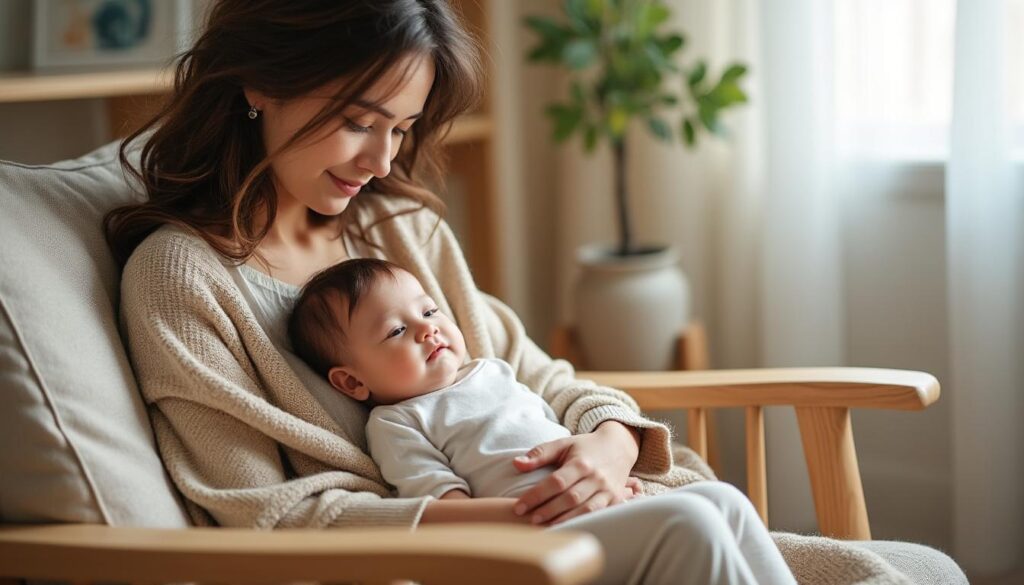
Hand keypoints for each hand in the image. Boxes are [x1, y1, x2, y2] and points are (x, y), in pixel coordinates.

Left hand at [513, 421, 640, 525]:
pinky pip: (598, 515)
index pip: (555, 482)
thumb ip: (540, 454)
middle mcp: (596, 477)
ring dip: (564, 520)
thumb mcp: (563, 444)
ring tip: (545, 526)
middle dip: (548, 511)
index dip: (536, 495)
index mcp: (581, 463)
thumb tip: (516, 463)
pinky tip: (566, 528)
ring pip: (585, 510)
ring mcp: (607, 490)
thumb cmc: (585, 447)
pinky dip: (582, 522)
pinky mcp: (615, 499)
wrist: (619, 446)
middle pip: (570, 498)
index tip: (519, 506)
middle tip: (530, 519)